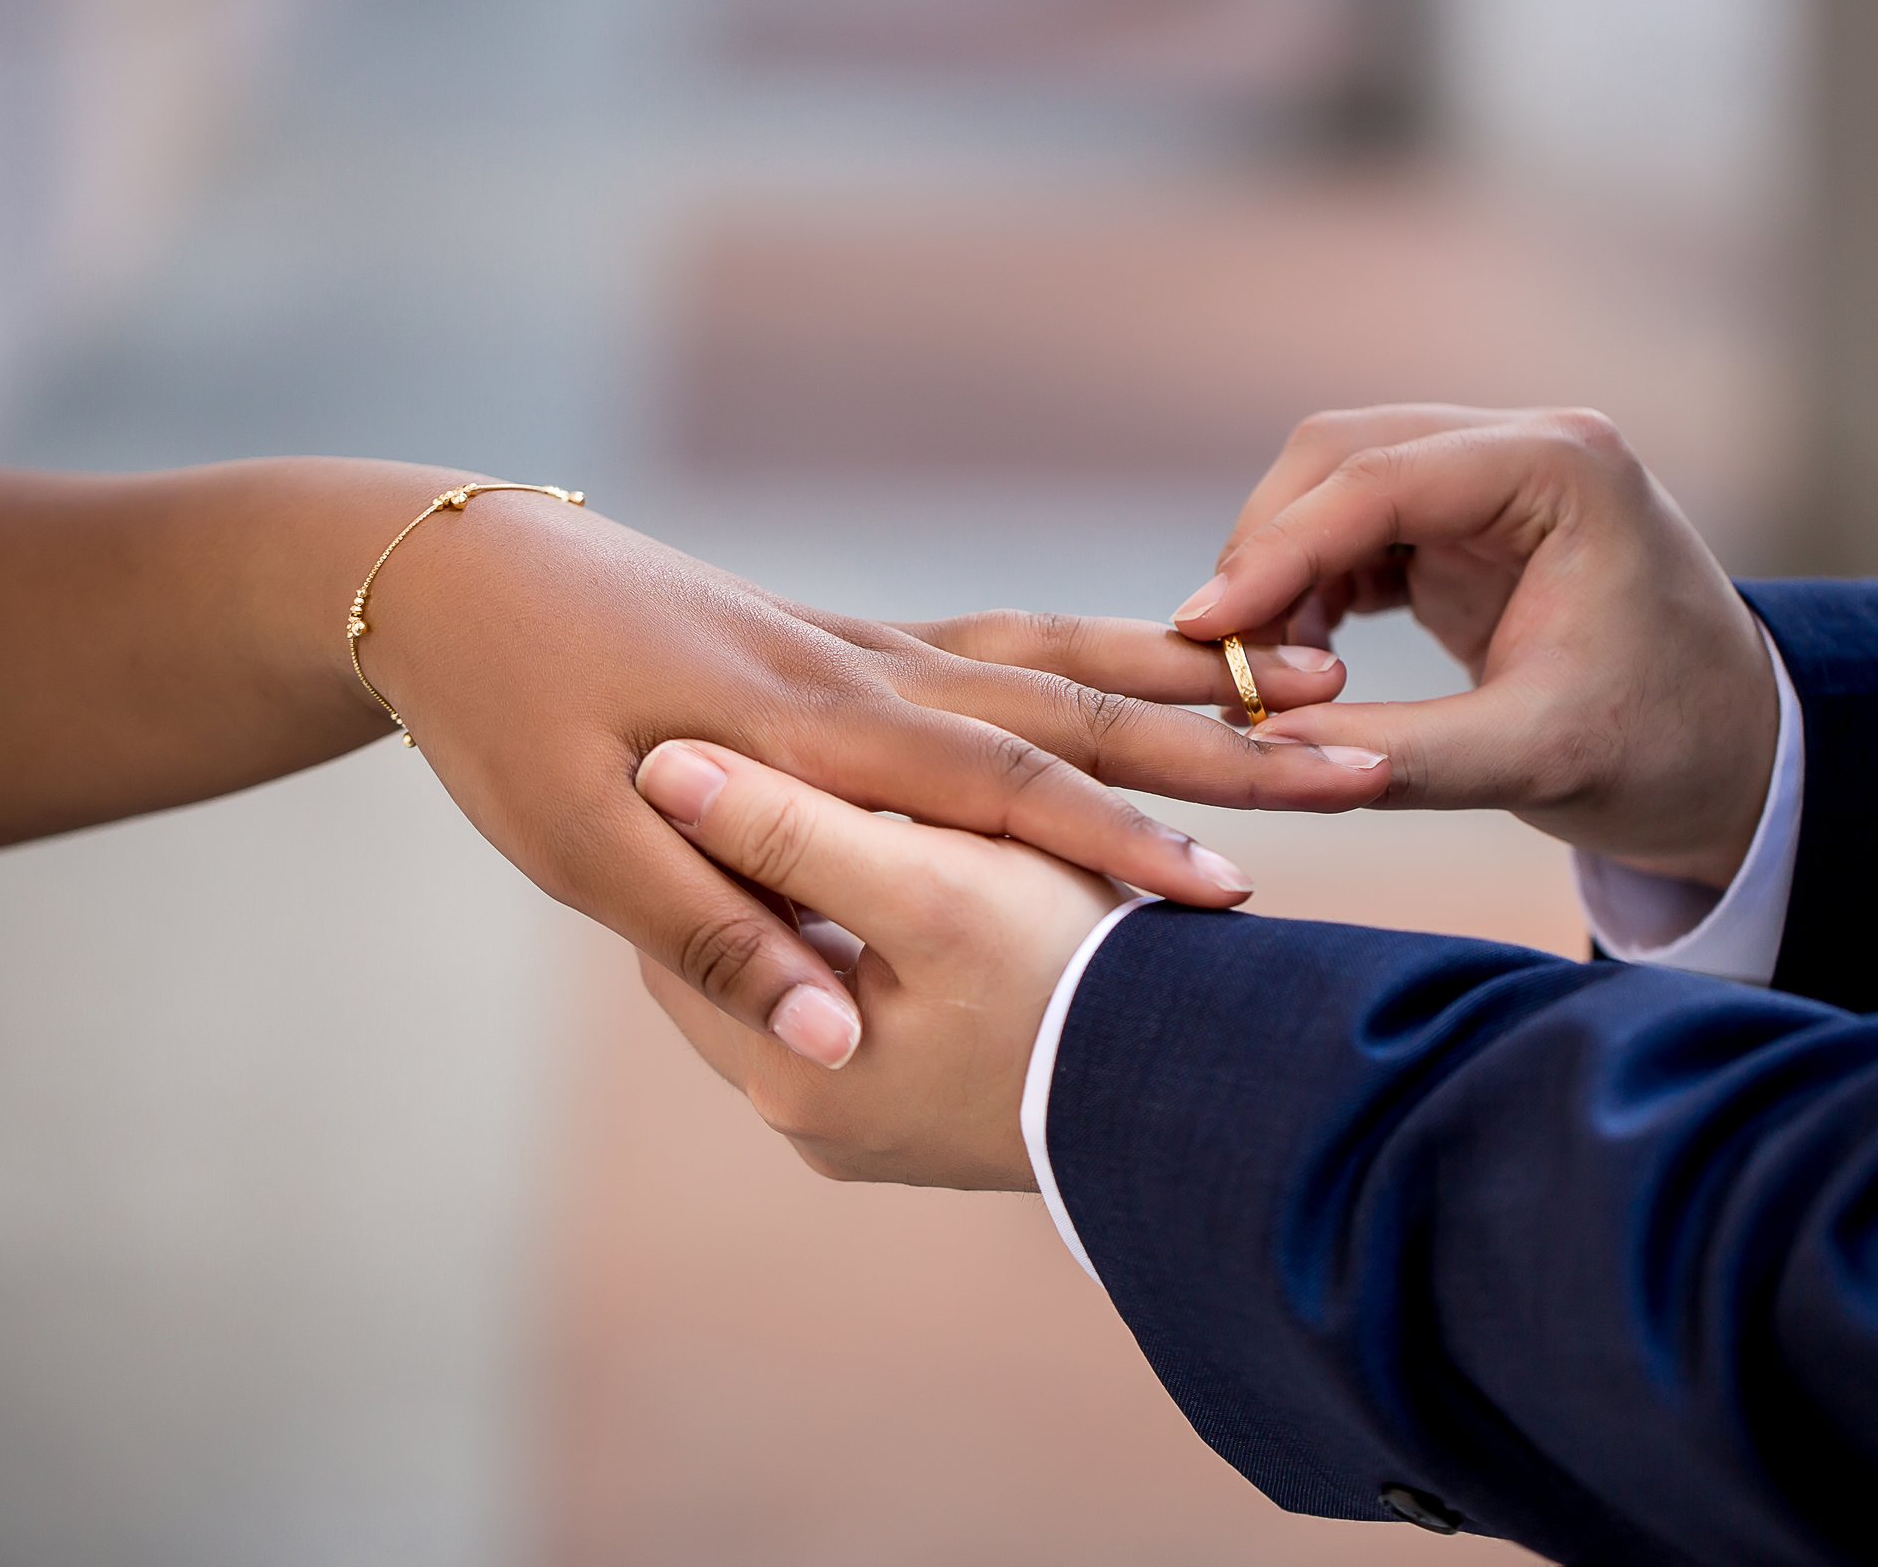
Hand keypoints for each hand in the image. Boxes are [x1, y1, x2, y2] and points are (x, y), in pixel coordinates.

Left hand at [365, 495, 1367, 1066]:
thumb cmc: (507, 717)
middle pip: (1078, 708)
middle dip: (1221, 744)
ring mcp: (868, 649)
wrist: (453, 577)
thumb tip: (826, 1027)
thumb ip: (710, 927)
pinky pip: (1011, 642)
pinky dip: (1106, 654)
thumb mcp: (577, 840)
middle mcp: (868, 677)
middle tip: (1359, 755)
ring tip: (1312, 682)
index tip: (1234, 893)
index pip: (1003, 791)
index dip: (1121, 842)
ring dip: (1190, 685)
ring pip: (1062, 659)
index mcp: (813, 730)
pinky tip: (1164, 666)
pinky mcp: (852, 642)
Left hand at [634, 740, 1115, 1187]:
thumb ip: (792, 832)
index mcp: (788, 1067)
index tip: (724, 745)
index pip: (683, 926)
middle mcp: (809, 1120)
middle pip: (746, 956)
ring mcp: (870, 1131)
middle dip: (765, 866)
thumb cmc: (1075, 980)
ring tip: (869, 817)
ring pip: (812, 977)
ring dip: (830, 903)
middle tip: (790, 768)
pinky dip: (885, 949)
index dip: (702, 825)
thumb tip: (663, 769)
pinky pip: (873, 1013)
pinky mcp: (928, 1120)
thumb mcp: (930, 891)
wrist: (1214, 1102)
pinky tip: (926, 882)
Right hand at [1168, 406, 1775, 888]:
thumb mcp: (1534, 764)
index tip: (1203, 627)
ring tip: (1257, 671)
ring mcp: (1493, 479)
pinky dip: (1307, 586)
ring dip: (1280, 570)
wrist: (1738, 759)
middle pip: (1341, 456)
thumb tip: (1260, 746)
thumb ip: (1397, 756)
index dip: (1278, 548)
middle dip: (1267, 551)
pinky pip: (1353, 529)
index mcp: (1565, 470)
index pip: (1382, 477)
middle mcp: (1526, 447)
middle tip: (1219, 658)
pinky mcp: (1467, 523)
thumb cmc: (1665, 751)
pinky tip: (1293, 659)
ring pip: (1334, 485)